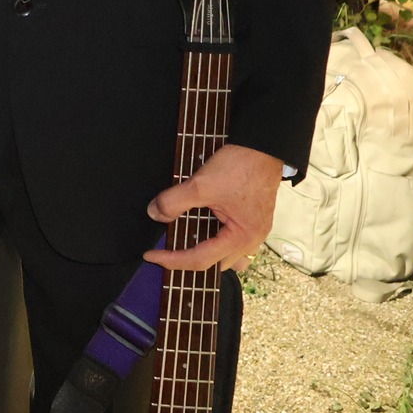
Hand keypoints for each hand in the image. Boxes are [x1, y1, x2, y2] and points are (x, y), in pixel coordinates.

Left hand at [144, 143, 285, 271]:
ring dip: (205, 255)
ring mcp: (254, 232)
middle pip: (215, 264)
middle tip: (163, 252)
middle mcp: (252, 241)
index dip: (172, 260)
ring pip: (227, 256)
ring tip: (181, 246)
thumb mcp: (200, 185)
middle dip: (188, 262)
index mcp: (242, 238)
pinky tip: (200, 230)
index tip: (150, 255)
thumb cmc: (240, 166)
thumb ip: (173, 201)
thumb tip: (155, 214)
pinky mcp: (252, 221)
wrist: (262, 147)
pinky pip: (233, 242)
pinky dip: (214, 241)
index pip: (201, 260)